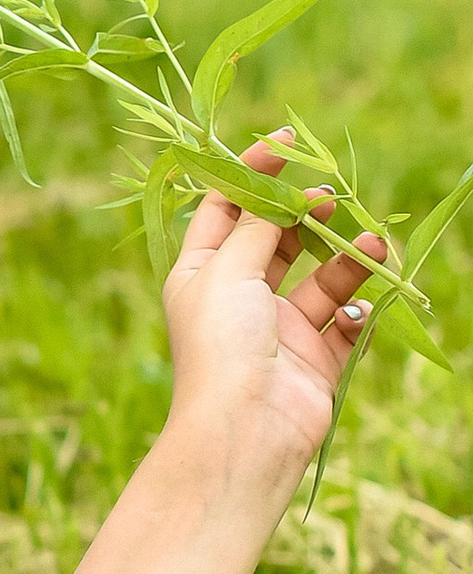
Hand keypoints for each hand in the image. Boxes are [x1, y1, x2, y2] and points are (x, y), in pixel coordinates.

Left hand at [161, 134, 379, 508]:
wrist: (247, 429)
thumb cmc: (222, 343)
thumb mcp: (227, 269)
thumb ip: (257, 227)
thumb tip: (277, 196)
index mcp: (200, 273)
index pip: (224, 208)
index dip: (251, 173)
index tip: (286, 145)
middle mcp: (237, 298)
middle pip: (276, 239)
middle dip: (305, 213)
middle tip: (329, 195)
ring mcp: (278, 328)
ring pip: (319, 278)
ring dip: (346, 257)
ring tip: (373, 242)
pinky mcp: (315, 358)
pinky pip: (345, 321)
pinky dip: (359, 305)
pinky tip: (365, 295)